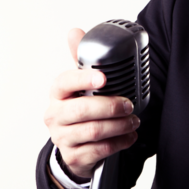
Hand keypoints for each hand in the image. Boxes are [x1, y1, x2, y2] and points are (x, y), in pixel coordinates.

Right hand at [43, 28, 140, 177]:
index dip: (84, 79)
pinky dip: (119, 142)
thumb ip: (82, 59)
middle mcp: (55, 116)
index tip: (103, 78)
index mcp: (57, 93)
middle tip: (129, 104)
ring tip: (134, 120)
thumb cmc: (80, 108)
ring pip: (93, 132)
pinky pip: (100, 150)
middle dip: (109, 106)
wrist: (74, 145)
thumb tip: (74, 31)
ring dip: (119, 125)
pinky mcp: (74, 157)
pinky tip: (130, 135)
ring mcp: (62, 138)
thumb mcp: (80, 84)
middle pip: (81, 110)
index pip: (65, 82)